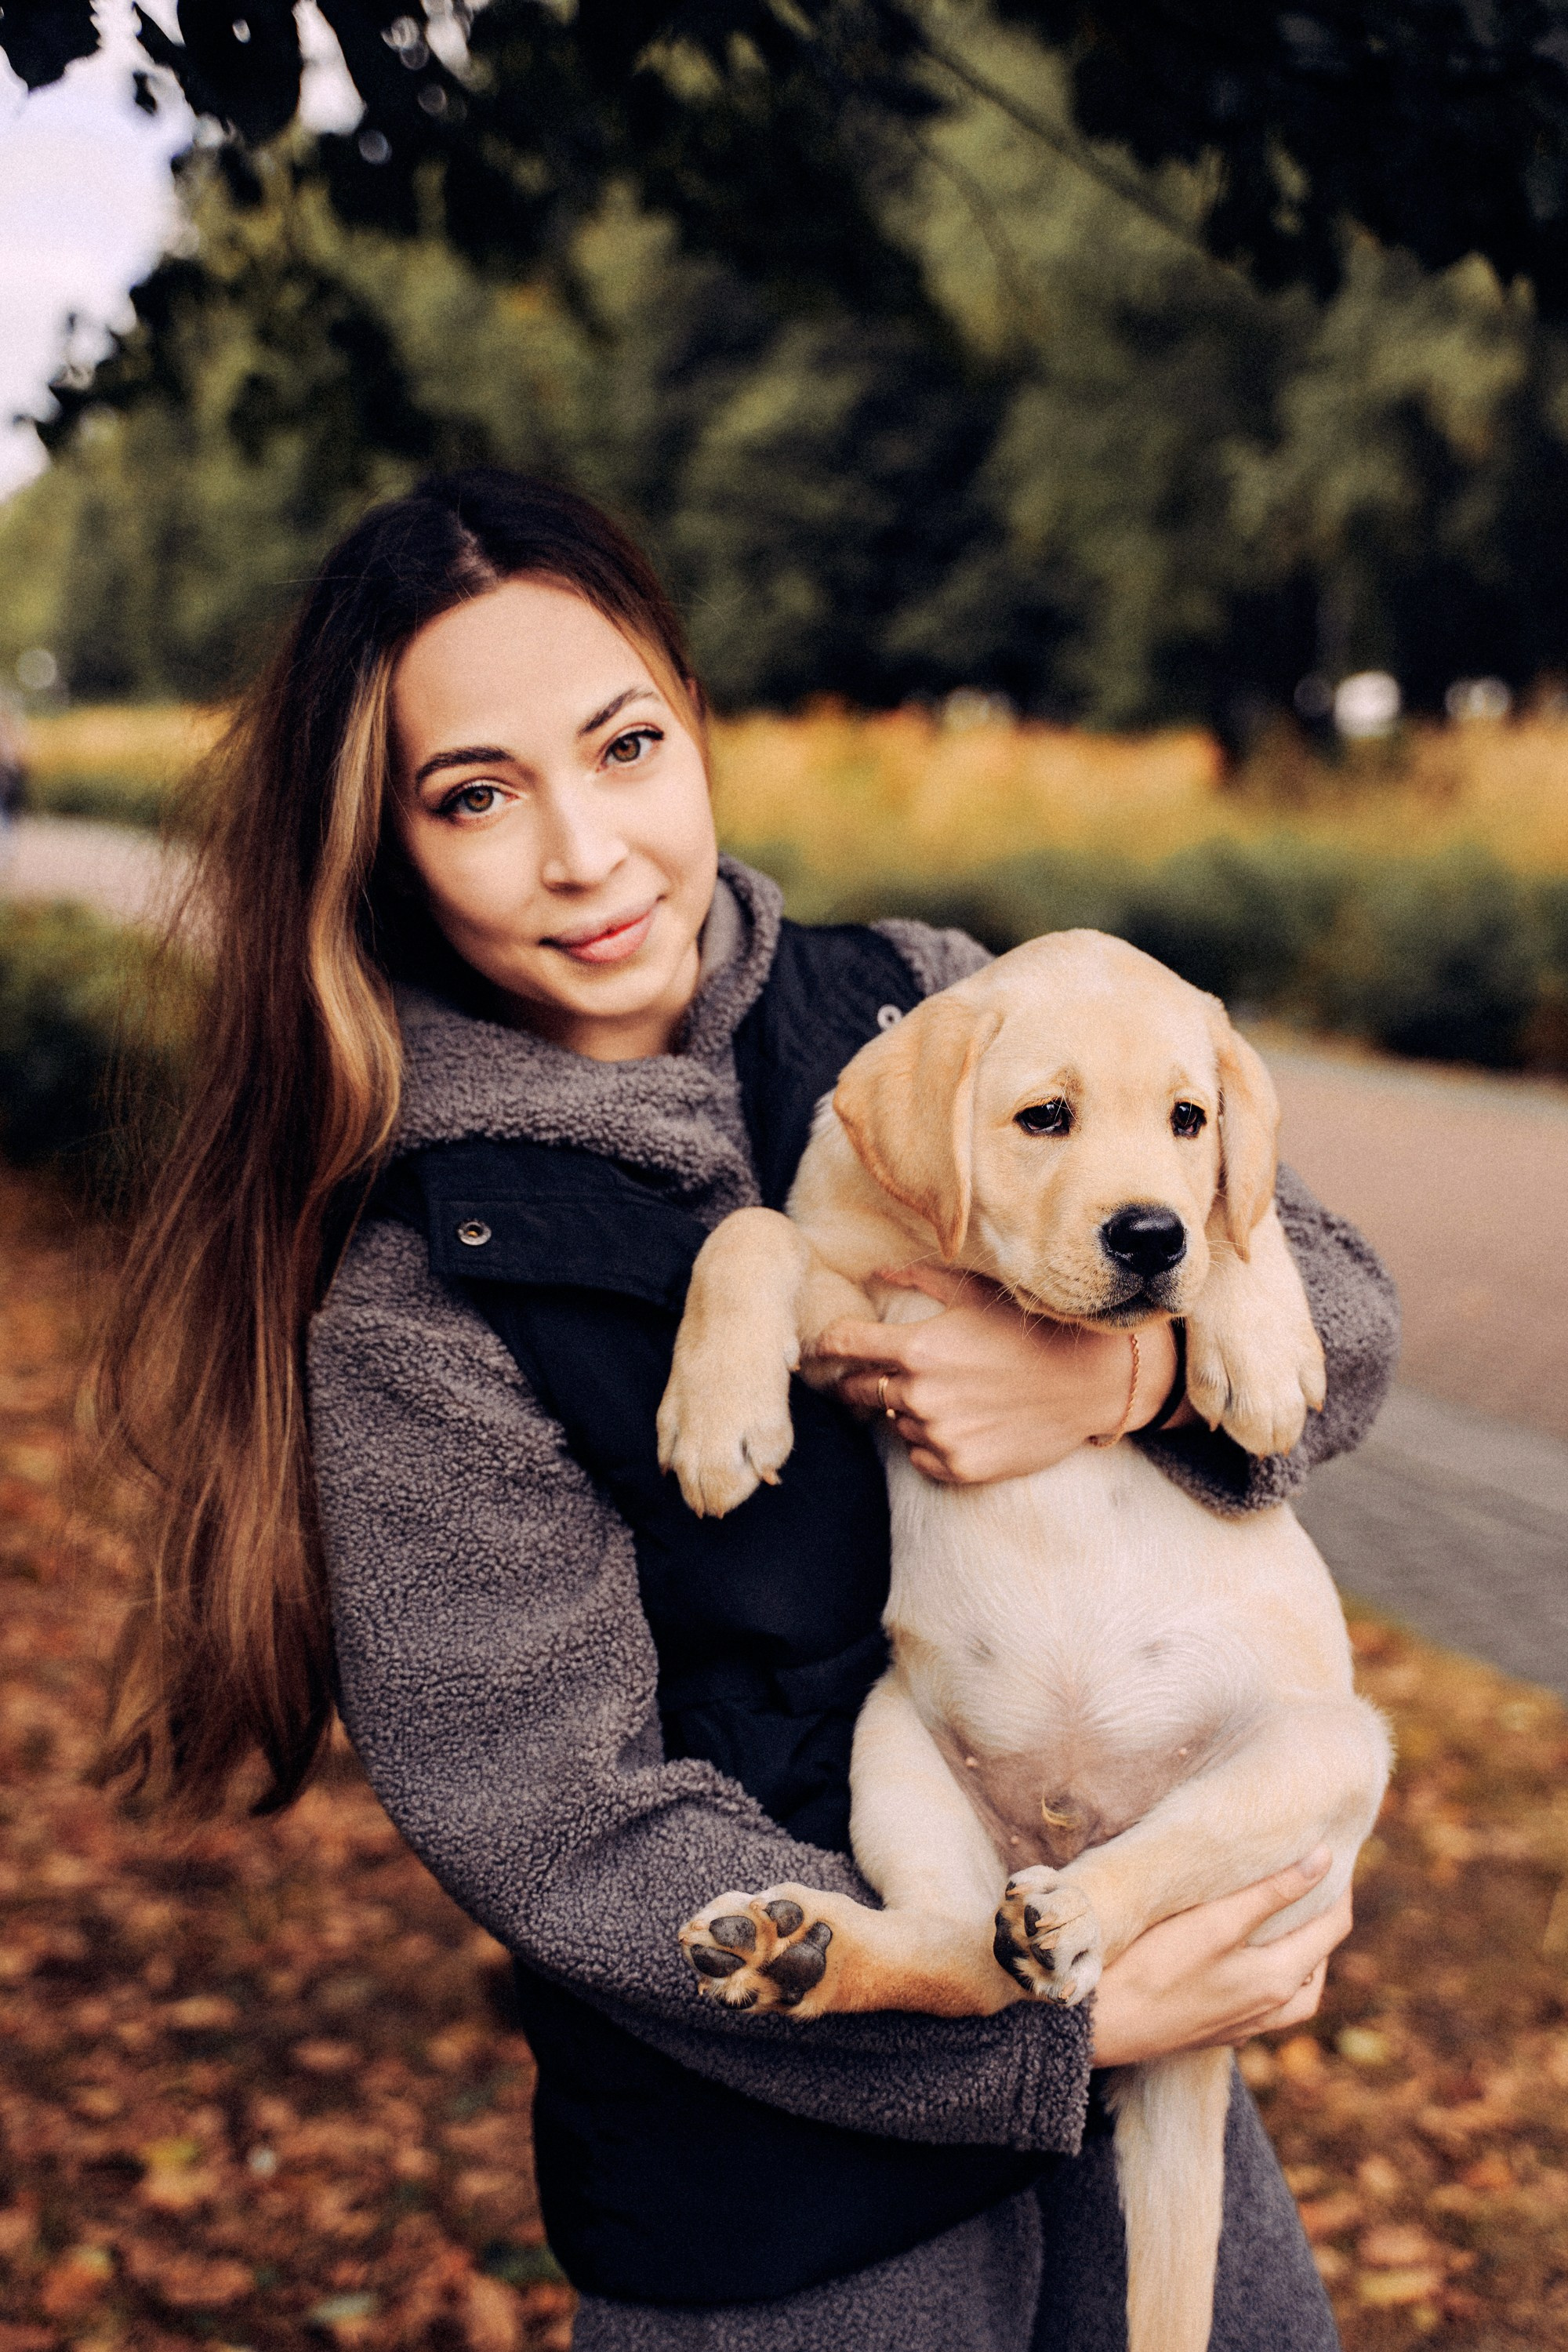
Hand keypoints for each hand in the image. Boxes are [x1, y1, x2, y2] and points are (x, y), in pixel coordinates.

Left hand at [813, 1266, 1182, 1484]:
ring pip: (894, 1422)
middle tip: (880, 1373)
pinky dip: (929, 1441)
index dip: (827, 1344)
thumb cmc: (1029, 1330)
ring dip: (906, 1409)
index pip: (842, 1347)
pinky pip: (920, 1455)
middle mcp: (920, 1395)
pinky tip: (959, 1422)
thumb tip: (874, 1271)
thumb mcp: (973, 1292)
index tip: (825, 1347)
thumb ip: (918, 1277)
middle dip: (861, 1380)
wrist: (1086, 1383)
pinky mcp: (959, 1467)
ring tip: (947, 1394)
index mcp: (917, 1348)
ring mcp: (939, 1435)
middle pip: (858, 1390)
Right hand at [1089, 1848, 1351, 2066]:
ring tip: (1289, 1920)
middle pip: (1318, 1960)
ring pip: (1297, 1989)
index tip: (1332, 1853)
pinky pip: (1268, 2003)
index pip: (1332, 1929)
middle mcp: (1272, 2010)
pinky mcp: (1220, 2030)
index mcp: (1279, 1981)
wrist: (1102, 2025)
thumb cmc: (1154, 1967)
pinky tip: (1250, 1958)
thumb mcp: (1216, 1921)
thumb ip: (1272, 1891)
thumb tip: (1323, 1858)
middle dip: (1322, 1919)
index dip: (1338, 1889)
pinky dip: (1275, 1975)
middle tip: (1312, 1880)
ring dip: (1302, 1953)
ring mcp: (1246, 2025)